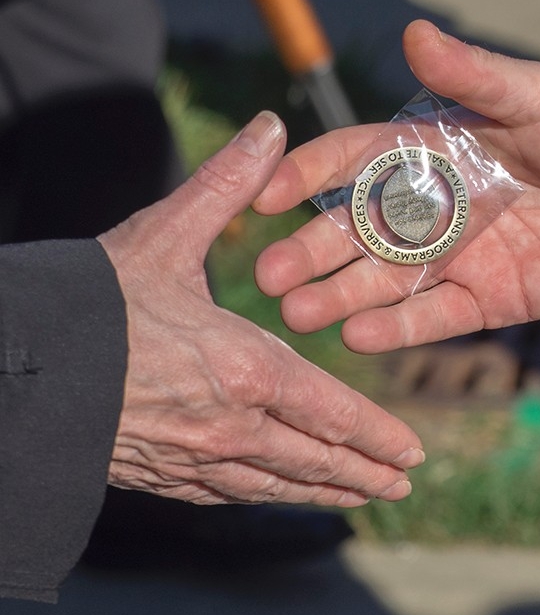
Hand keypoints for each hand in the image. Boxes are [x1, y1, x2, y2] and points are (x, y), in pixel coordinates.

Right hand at [98, 112, 422, 506]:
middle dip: (366, 474)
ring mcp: (197, 459)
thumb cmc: (93, 300)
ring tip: (365, 498)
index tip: (412, 450)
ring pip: (280, 485)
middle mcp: (232, 425)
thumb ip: (226, 186)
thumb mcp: (164, 235)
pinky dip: (273, 497)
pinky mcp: (164, 474)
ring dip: (329, 494)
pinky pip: (234, 495)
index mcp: (245, 370)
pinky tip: (284, 494)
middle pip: (317, 460)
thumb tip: (270, 130)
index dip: (377, 436)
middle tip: (403, 484)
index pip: (334, 414)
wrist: (16, 364)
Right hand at [253, 20, 539, 353]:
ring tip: (297, 317)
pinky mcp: (490, 298)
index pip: (355, 160)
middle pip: (359, 231)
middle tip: (268, 278)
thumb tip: (413, 32)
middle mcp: (436, 205)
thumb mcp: (537, 95)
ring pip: (387, 282)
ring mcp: (460, 256)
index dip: (309, 175)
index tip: (264, 195)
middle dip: (312, 253)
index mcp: (434, 149)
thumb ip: (474, 75)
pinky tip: (359, 338)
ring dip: (341, 298)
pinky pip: (436, 317)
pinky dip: (399, 329)